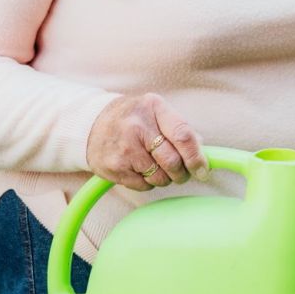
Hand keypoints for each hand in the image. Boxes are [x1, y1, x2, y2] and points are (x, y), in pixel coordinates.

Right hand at [86, 93, 207, 190]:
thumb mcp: (156, 112)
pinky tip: (141, 169)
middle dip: (182, 173)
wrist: (91, 125)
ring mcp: (124, 148)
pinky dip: (148, 183)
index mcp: (154, 107)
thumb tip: (202, 153)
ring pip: (159, 177)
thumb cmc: (133, 119)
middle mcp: (138, 126)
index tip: (203, 170)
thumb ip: (180, 129)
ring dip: (165, 179)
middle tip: (182, 174)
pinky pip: (143, 186)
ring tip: (158, 168)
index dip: (196, 157)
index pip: (183, 135)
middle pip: (172, 161)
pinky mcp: (114, 167)